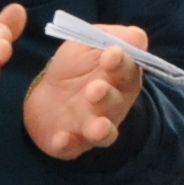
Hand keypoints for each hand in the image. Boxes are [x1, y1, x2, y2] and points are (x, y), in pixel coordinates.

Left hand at [22, 19, 150, 158]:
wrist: (45, 95)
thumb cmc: (75, 67)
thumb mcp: (88, 44)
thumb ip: (112, 37)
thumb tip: (138, 38)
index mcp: (120, 78)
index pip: (127, 70)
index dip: (121, 63)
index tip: (111, 54)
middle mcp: (112, 106)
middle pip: (115, 103)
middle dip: (107, 96)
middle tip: (96, 89)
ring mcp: (92, 126)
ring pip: (103, 132)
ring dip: (101, 129)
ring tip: (98, 126)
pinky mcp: (72, 144)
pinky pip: (72, 148)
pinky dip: (68, 144)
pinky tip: (61, 139)